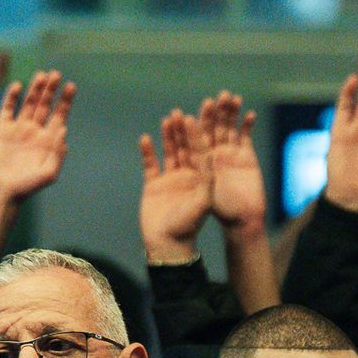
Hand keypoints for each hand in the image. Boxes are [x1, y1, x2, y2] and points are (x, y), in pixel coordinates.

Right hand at [0, 70, 75, 202]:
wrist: (0, 192)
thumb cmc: (26, 187)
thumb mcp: (48, 173)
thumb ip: (58, 153)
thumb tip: (63, 129)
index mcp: (47, 140)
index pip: (59, 115)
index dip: (65, 101)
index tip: (71, 86)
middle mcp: (34, 132)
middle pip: (45, 105)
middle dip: (51, 90)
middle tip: (56, 74)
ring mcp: (18, 129)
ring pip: (28, 103)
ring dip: (35, 89)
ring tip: (41, 75)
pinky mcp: (1, 129)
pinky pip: (7, 108)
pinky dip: (12, 97)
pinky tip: (18, 86)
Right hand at [138, 110, 210, 260]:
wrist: (167, 245)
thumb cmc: (188, 226)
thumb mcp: (203, 202)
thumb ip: (207, 180)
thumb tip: (212, 156)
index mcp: (202, 178)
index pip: (200, 151)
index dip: (197, 134)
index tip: (194, 117)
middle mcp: (187, 175)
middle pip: (185, 148)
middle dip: (183, 130)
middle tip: (180, 112)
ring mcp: (170, 179)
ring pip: (169, 152)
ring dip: (168, 136)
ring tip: (167, 119)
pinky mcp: (153, 185)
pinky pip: (150, 164)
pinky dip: (147, 152)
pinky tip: (145, 138)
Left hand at [201, 91, 265, 232]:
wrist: (242, 221)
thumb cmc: (221, 211)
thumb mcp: (203, 197)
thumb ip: (202, 180)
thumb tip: (197, 160)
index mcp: (198, 163)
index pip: (191, 142)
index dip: (188, 129)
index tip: (185, 116)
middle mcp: (212, 155)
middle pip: (210, 129)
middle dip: (211, 114)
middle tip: (212, 99)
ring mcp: (229, 154)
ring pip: (228, 128)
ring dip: (229, 113)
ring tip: (230, 98)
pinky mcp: (246, 156)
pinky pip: (246, 137)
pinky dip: (248, 125)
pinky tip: (249, 114)